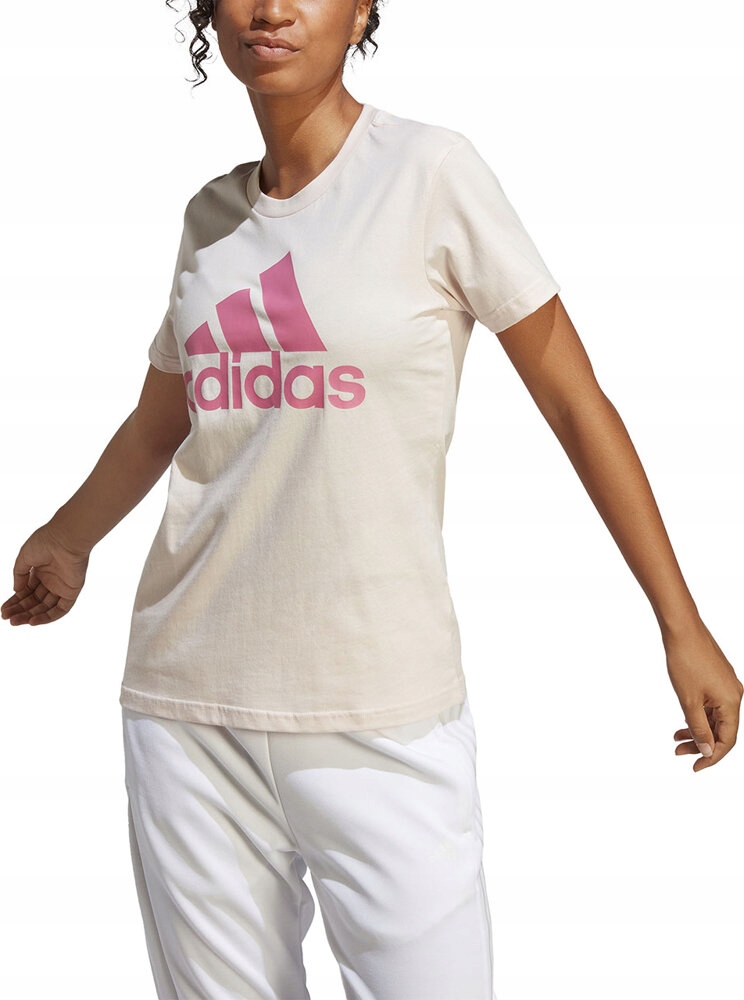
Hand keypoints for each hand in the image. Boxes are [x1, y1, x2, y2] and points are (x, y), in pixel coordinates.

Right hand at [1, 523, 89, 625]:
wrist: (65, 539)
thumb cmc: (46, 542)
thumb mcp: (24, 558)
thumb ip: (19, 575)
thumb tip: (16, 591)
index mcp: (41, 571)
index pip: (27, 591)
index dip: (15, 601)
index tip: (3, 610)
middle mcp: (52, 580)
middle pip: (34, 601)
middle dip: (20, 610)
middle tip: (6, 618)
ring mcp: (62, 587)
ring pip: (45, 607)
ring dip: (30, 616)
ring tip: (14, 621)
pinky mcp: (72, 592)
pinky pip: (60, 609)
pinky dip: (47, 617)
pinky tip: (32, 621)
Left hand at [665, 618, 742, 770]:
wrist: (682, 629)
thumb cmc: (685, 661)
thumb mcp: (689, 701)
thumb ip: (699, 728)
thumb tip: (708, 751)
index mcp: (732, 702)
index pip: (727, 740)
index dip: (712, 757)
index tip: (695, 767)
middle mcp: (734, 695)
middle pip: (721, 730)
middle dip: (701, 744)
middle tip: (678, 753)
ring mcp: (726, 685)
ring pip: (715, 717)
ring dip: (697, 730)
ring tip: (676, 739)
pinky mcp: (717, 678)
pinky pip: (711, 705)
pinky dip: (698, 715)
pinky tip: (683, 721)